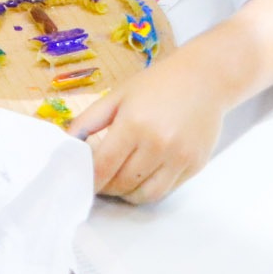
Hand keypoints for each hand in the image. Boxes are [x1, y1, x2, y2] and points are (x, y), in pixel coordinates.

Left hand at [69, 53, 226, 204]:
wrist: (204, 79)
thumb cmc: (157, 84)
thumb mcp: (117, 96)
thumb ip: (88, 120)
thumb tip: (68, 142)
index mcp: (133, 125)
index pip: (104, 167)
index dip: (90, 180)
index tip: (82, 181)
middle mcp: (158, 144)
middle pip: (123, 183)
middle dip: (106, 187)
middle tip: (99, 182)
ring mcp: (179, 158)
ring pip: (146, 195)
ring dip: (128, 195)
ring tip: (119, 183)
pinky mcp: (195, 165)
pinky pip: (167, 190)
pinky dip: (150, 189)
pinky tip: (142, 177)